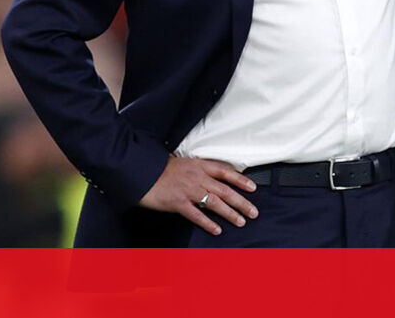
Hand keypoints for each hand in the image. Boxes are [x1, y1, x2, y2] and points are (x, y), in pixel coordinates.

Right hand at [138, 156, 257, 234]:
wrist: (140, 172)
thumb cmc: (159, 167)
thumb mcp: (182, 162)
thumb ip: (196, 169)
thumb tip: (208, 175)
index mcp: (199, 166)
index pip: (226, 172)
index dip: (241, 180)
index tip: (253, 188)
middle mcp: (197, 178)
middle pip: (225, 190)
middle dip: (242, 202)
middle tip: (254, 212)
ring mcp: (188, 190)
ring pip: (215, 203)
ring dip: (230, 213)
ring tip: (241, 221)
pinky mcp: (178, 203)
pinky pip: (197, 215)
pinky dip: (208, 223)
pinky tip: (217, 230)